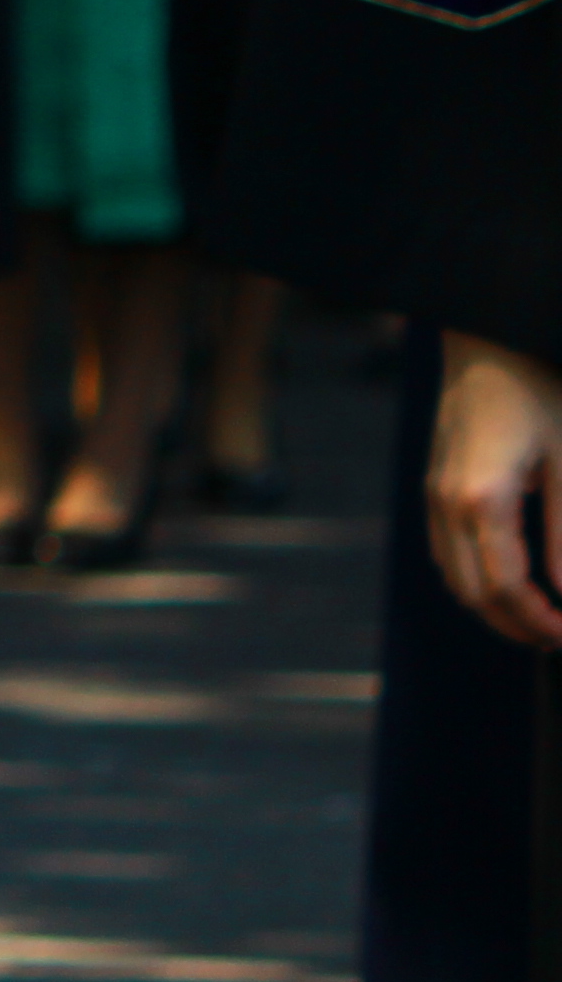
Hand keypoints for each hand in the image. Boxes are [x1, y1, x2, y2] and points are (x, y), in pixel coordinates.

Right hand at [431, 333, 561, 648]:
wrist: (489, 343)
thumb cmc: (537, 391)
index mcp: (481, 499)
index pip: (505, 586)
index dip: (539, 622)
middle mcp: (446, 503)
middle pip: (472, 593)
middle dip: (516, 626)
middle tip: (560, 638)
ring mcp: (433, 495)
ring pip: (453, 577)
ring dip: (492, 607)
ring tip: (539, 618)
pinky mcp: (434, 486)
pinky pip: (445, 552)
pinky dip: (474, 580)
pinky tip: (509, 580)